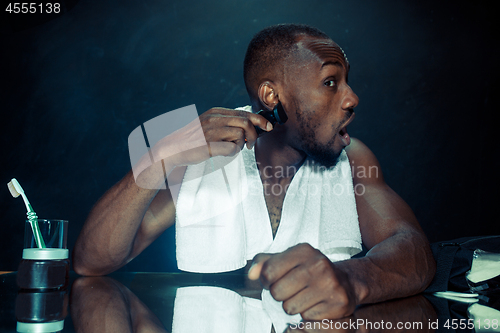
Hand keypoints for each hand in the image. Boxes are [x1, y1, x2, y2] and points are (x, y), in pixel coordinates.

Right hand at [153, 107, 271, 167]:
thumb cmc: (194, 141)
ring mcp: (211, 130)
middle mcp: (214, 118)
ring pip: (241, 134)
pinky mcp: (209, 144)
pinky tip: (224, 153)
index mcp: (216, 112)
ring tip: (233, 148)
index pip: (244, 112)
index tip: (268, 127)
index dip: (260, 120)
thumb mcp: (210, 125)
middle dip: (255, 133)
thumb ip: (226, 124)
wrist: (172, 149)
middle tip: (252, 144)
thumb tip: (249, 128)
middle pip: (246, 121)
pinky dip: (232, 152)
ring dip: (242, 144)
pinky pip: (232, 148)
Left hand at [249, 243, 356, 319]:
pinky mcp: (338, 303)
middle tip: (292, 290)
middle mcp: (318, 264)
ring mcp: (330, 284)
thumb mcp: (287, 260)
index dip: (267, 281)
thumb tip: (250, 274)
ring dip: (294, 306)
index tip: (275, 280)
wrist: (345, 281)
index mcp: (304, 251)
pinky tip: (316, 304)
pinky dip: (308, 315)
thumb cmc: (309, 271)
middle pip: (277, 292)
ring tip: (304, 297)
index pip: (268, 271)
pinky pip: (306, 318)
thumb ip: (264, 263)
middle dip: (280, 295)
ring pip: (290, 308)